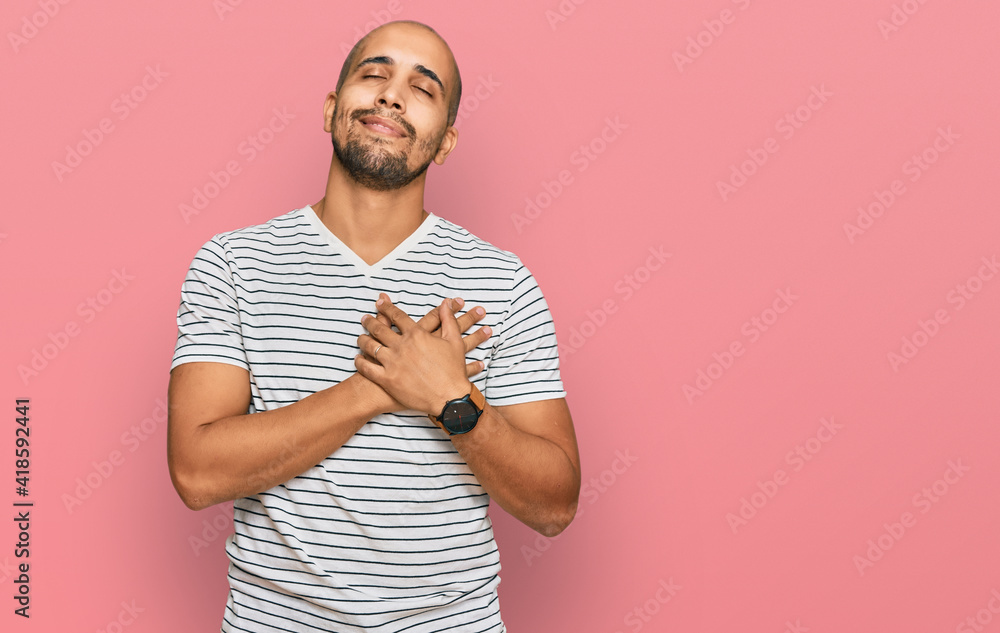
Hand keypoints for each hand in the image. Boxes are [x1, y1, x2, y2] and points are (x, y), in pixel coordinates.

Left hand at [356, 293, 478, 415]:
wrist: (449, 398)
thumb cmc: (453, 371)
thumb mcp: (454, 341)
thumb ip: (448, 319)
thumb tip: (445, 303)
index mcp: (416, 335)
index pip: (396, 316)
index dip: (386, 308)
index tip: (379, 303)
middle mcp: (401, 346)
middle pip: (379, 329)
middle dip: (369, 322)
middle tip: (364, 318)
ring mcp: (392, 363)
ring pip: (370, 347)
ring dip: (362, 340)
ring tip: (360, 337)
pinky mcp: (387, 380)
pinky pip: (367, 368)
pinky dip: (360, 362)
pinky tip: (358, 359)